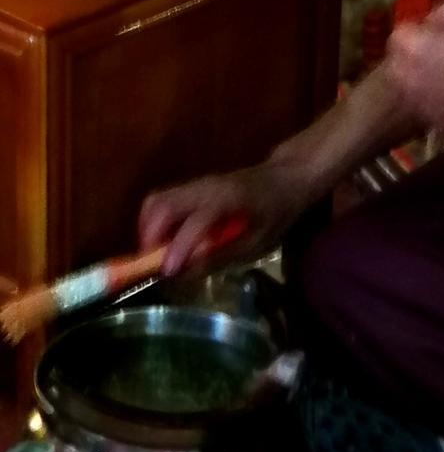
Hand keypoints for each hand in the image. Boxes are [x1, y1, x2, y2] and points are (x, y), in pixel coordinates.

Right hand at [139, 160, 308, 274]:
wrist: (286, 178)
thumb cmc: (275, 213)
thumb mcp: (257, 242)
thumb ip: (220, 256)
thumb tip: (183, 273)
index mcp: (226, 199)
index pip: (195, 222)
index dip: (179, 249)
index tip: (167, 273)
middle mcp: (205, 186)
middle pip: (162, 204)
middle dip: (150, 236)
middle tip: (152, 264)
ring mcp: (196, 183)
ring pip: (157, 199)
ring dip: (149, 228)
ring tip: (157, 254)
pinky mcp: (192, 186)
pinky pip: (164, 199)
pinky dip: (156, 221)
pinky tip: (167, 241)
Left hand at [386, 2, 443, 144]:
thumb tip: (433, 19)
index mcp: (416, 52)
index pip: (397, 36)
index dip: (415, 30)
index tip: (435, 30)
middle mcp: (412, 83)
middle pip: (397, 66)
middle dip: (409, 57)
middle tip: (435, 50)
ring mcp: (425, 108)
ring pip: (410, 90)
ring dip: (420, 80)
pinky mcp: (441, 127)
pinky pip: (430, 109)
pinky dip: (437, 101)